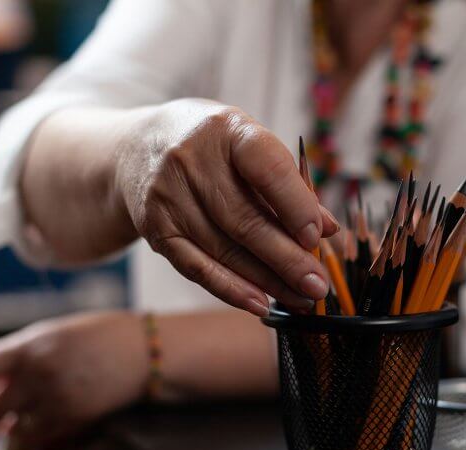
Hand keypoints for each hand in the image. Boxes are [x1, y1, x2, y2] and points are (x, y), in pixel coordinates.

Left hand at [0, 312, 147, 442]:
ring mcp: (56, 396)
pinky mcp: (74, 416)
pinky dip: (32, 436)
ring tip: (11, 430)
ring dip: (9, 430)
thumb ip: (28, 353)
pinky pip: (40, 436)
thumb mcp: (59, 333)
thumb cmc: (105, 334)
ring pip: (16, 425)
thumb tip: (3, 379)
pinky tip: (35, 432)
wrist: (147, 350)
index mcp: (32, 343)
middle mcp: (39, 371)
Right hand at [120, 99, 338, 314]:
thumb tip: (328, 228)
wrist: (136, 149)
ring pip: (225, 250)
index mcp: (227, 129)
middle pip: (245, 220)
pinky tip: (260, 304)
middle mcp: (191, 160)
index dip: (295, 205)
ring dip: (267, 281)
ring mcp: (168, 196)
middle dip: (287, 259)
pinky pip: (197, 268)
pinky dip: (231, 290)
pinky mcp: (155, 228)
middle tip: (318, 286)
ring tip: (301, 298)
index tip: (317, 238)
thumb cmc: (213, 149)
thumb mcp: (249, 147)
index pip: (266, 168)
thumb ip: (289, 185)